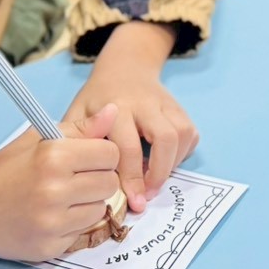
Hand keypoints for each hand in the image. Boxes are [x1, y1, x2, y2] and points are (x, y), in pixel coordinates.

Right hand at [0, 107, 120, 262]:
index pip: (110, 154)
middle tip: (77, 177)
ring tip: (63, 196)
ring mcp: (52, 223)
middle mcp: (55, 190)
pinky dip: (72, 225)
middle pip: (110, 184)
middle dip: (98, 178)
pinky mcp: (49, 248)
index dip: (102, 154)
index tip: (89, 157)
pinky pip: (81, 233)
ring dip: (87, 203)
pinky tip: (52, 216)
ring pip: (100, 210)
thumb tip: (114, 112)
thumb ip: (82, 128)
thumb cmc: (5, 167)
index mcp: (54, 157)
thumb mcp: (39, 137)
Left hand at [64, 44, 198, 213]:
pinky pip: (191, 134)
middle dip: (160, 172)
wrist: (125, 65)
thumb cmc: (97, 97)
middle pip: (164, 138)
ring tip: (156, 180)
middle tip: (148, 194)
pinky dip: (183, 153)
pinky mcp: (179, 108)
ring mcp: (165, 104)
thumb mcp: (78, 113)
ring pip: (183, 135)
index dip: (132, 179)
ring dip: (173, 164)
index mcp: (116, 107)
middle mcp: (144, 103)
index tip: (134, 203)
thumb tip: (82, 179)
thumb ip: (78, 142)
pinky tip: (166, 162)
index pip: (128, 147)